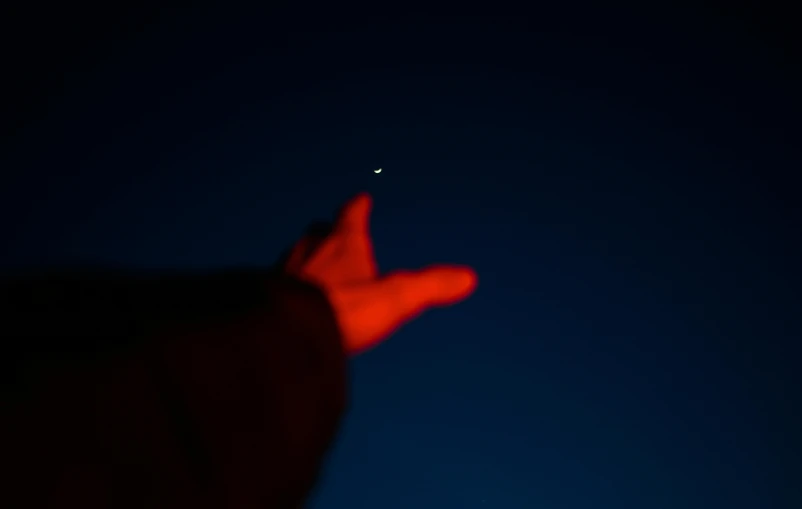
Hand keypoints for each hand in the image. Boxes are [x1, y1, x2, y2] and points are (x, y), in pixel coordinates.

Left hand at [282, 193, 477, 354]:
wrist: (284, 335)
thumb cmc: (342, 310)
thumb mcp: (396, 299)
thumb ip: (430, 286)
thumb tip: (468, 277)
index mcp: (342, 245)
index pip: (350, 217)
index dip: (357, 209)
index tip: (360, 199)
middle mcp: (310, 252)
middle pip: (318, 234)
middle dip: (328, 234)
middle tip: (334, 234)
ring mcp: (285, 273)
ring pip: (296, 257)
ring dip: (307, 259)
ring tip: (315, 267)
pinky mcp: (266, 297)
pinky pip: (279, 284)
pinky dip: (289, 286)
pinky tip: (293, 300)